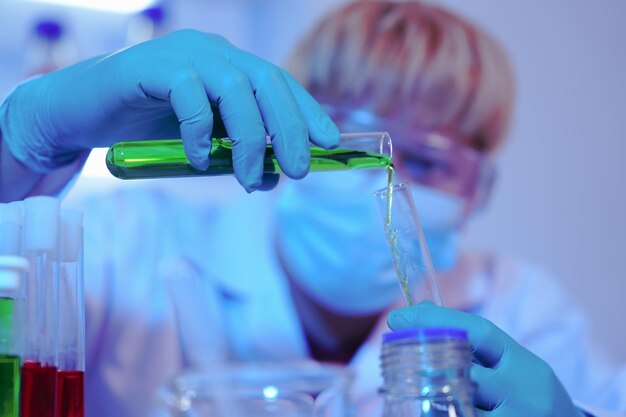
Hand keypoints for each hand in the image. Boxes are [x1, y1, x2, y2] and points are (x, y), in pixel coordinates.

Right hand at [0, 30, 338, 191]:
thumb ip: (237, 152)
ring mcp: (182, 54)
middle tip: (298, 170)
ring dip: (249, 140)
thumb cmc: (147, 126)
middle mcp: (212, 51)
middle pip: (266, 82)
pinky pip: (188, 95)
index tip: (329, 143)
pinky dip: (200, 132)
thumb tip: (275, 178)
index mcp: (229, 64)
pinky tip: (199, 160)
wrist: (83, 112)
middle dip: (289, 129)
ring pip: (234, 89)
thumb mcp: (204, 142)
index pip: (280, 83)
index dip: (308, 112)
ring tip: (250, 180)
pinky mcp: (151, 65)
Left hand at [387, 302, 584, 416]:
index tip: (399, 317)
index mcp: (523, 362)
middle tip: (399, 361)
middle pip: (468, 375)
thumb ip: (470, 344)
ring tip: (411, 397)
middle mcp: (525, 392)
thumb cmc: (527, 396)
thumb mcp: (509, 366)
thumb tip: (418, 312)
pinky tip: (429, 411)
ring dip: (435, 402)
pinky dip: (448, 414)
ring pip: (465, 409)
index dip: (437, 321)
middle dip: (430, 368)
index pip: (479, 332)